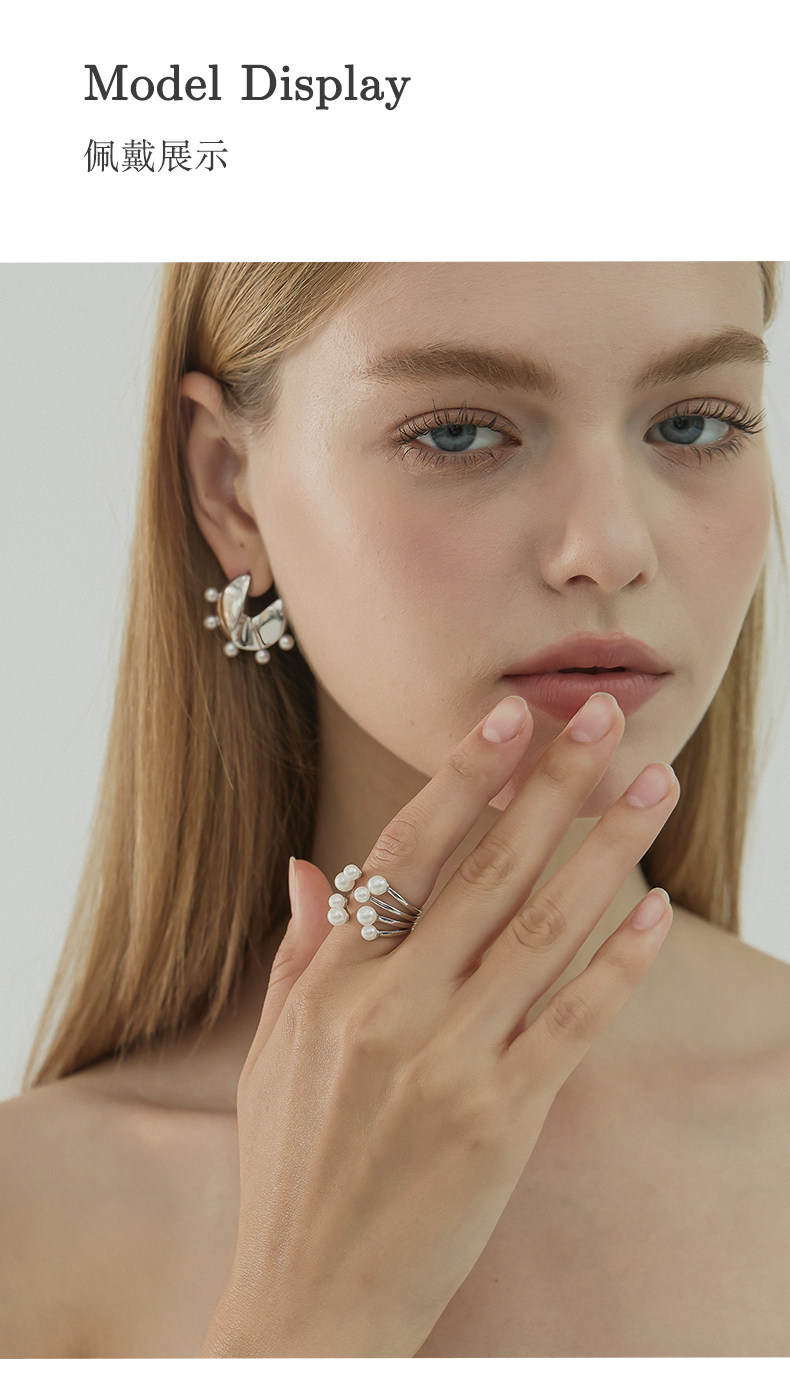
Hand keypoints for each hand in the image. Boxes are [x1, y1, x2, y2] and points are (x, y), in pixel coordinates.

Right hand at [202, 691, 678, 1356]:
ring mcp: (449, 1062)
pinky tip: (657, 913)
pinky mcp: (501, 1118)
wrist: (310, 1298)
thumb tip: (308, 865)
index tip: (509, 716)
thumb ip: (298, 951)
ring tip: (653, 788)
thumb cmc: (289, 1170)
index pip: (405, 852)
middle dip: (554, 786)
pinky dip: (620, 964)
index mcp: (333, 983)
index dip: (463, 777)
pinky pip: (573, 1022)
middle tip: (604, 718)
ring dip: (606, 851)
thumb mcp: (272, 1053)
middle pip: (489, 872)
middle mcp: (391, 1008)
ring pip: (543, 931)